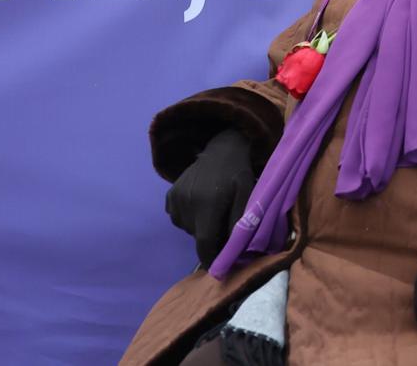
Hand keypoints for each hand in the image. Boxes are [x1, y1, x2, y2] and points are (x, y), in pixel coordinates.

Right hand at [165, 129, 257, 268]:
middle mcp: (188, 203)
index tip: (217, 267)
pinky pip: (178, 218)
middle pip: (197, 236)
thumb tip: (233, 251)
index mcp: (208, 204)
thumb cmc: (238, 174)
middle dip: (210, 237)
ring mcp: (176, 199)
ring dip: (199, 226)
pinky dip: (189, 217)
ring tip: (212, 209)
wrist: (221, 149)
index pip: (204, 242)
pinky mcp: (169, 196)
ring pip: (187, 228)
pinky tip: (200, 203)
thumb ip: (239, 223)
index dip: (210, 258)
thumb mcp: (247, 196)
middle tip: (223, 224)